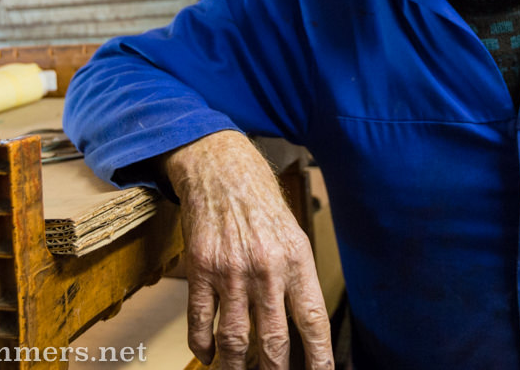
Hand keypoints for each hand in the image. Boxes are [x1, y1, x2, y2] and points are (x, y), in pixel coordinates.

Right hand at [164, 130, 332, 369]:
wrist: (222, 170)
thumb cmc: (261, 204)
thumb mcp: (293, 235)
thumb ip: (297, 278)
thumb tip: (302, 326)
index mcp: (297, 260)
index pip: (313, 321)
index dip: (319, 358)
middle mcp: (266, 269)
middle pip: (274, 341)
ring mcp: (231, 272)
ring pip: (235, 340)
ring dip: (236, 368)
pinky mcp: (200, 270)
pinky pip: (200, 322)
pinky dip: (203, 346)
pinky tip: (209, 355)